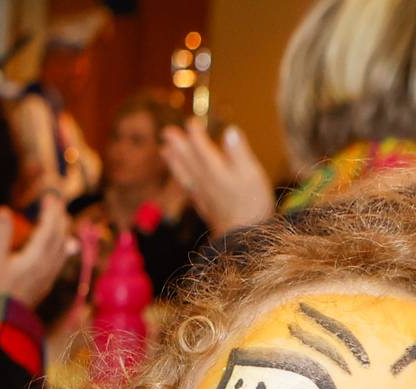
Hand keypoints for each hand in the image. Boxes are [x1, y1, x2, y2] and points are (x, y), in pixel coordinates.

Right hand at [0, 195, 71, 306]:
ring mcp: (47, 278)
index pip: (49, 229)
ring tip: (62, 219)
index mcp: (35, 258)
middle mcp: (46, 267)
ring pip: (62, 250)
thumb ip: (0, 234)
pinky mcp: (44, 287)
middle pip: (59, 238)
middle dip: (59, 218)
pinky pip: (60, 262)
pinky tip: (67, 249)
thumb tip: (4, 210)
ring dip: (63, 232)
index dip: (51, 211)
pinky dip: (64, 249)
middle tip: (57, 203)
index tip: (50, 196)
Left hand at [160, 119, 274, 237]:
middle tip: (166, 132)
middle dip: (178, 145)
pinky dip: (182, 180)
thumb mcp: (251, 174)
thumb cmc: (252, 204)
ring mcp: (204, 196)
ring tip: (163, 151)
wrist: (243, 239)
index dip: (196, 134)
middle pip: (189, 160)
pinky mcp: (205, 208)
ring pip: (185, 174)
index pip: (202, 148)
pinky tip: (181, 179)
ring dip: (174, 162)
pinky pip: (189, 189)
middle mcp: (206, 181)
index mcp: (216, 170)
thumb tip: (230, 130)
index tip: (190, 122)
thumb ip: (239, 152)